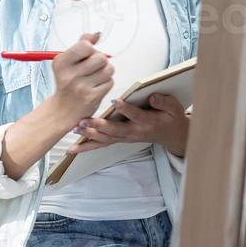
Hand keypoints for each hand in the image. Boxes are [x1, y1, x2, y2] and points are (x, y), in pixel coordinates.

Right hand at [50, 32, 113, 124]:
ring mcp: (81, 87)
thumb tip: (97, 34)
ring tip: (96, 76)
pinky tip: (96, 87)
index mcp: (61, 63)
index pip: (85, 46)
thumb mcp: (67, 62)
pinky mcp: (92, 97)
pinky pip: (110, 82)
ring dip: (105, 71)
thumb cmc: (67, 83)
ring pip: (108, 69)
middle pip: (101, 57)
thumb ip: (81, 45)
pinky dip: (106, 83)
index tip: (86, 55)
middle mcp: (69, 75)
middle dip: (100, 61)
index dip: (90, 49)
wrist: (63, 110)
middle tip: (93, 67)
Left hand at [67, 92, 188, 157]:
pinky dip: (86, 146)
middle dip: (99, 126)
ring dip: (89, 135)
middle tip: (85, 122)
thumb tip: (151, 97)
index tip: (115, 101)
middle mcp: (134, 132)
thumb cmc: (170, 118)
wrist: (170, 135)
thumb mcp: (173, 107)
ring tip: (75, 130)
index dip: (126, 108)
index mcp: (147, 122)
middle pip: (115, 130)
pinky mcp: (119, 140)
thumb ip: (163, 102)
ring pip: (105, 139)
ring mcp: (125, 138)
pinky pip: (101, 144)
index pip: (135, 115)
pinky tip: (72, 149)